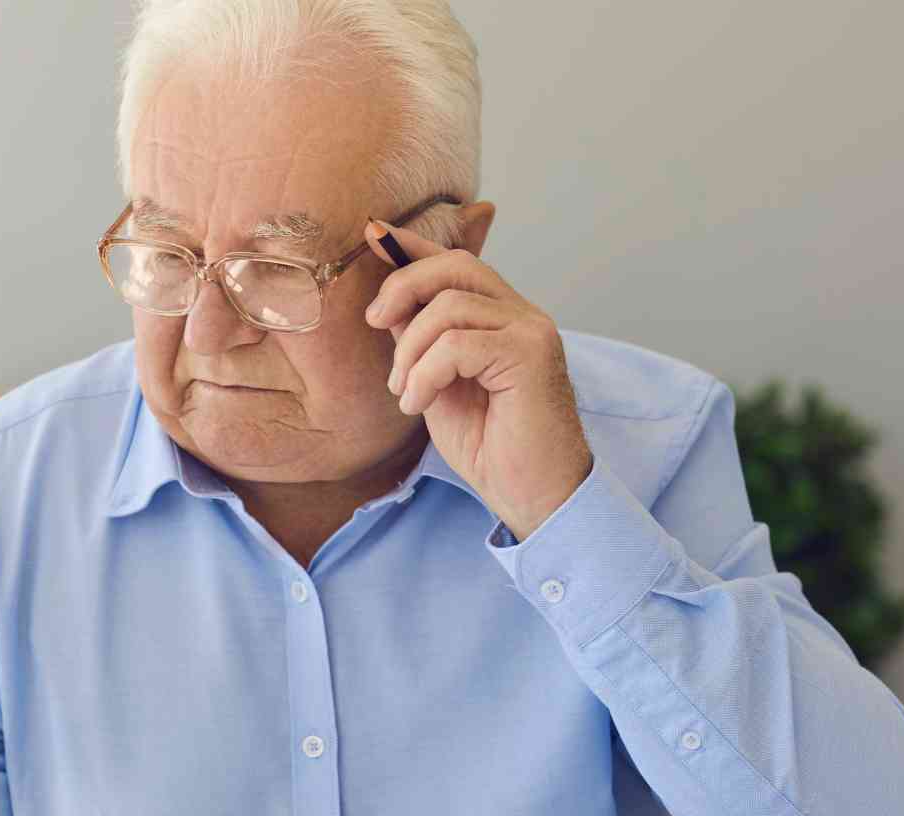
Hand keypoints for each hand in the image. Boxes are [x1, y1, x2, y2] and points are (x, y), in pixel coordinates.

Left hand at [363, 219, 591, 539]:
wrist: (531, 494)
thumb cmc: (490, 445)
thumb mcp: (437, 384)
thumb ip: (419, 341)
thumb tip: (386, 303)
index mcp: (502, 317)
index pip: (456, 262)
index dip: (412, 245)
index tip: (371, 233)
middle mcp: (522, 315)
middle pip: (454, 266)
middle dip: (402, 286)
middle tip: (373, 323)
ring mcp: (531, 330)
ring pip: (449, 307)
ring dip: (409, 351)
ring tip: (404, 391)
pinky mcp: (530, 354)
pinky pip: (456, 345)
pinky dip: (425, 373)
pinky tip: (418, 403)